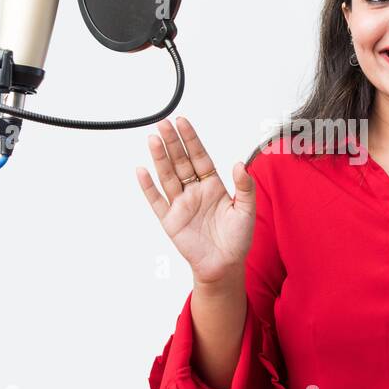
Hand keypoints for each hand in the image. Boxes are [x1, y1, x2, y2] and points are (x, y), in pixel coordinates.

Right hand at [137, 117, 256, 285]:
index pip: (199, 156)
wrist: (225, 266)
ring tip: (152, 139)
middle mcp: (195, 191)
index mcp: (213, 186)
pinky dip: (148, 186)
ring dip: (159, 158)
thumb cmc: (237, 239)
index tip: (182, 122)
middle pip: (181, 161)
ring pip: (167, 176)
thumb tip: (240, 164)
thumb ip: (244, 187)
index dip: (191, 139)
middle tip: (163, 123)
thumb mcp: (246, 210)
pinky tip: (142, 170)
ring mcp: (181, 204)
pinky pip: (157, 201)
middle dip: (172, 142)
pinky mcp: (170, 220)